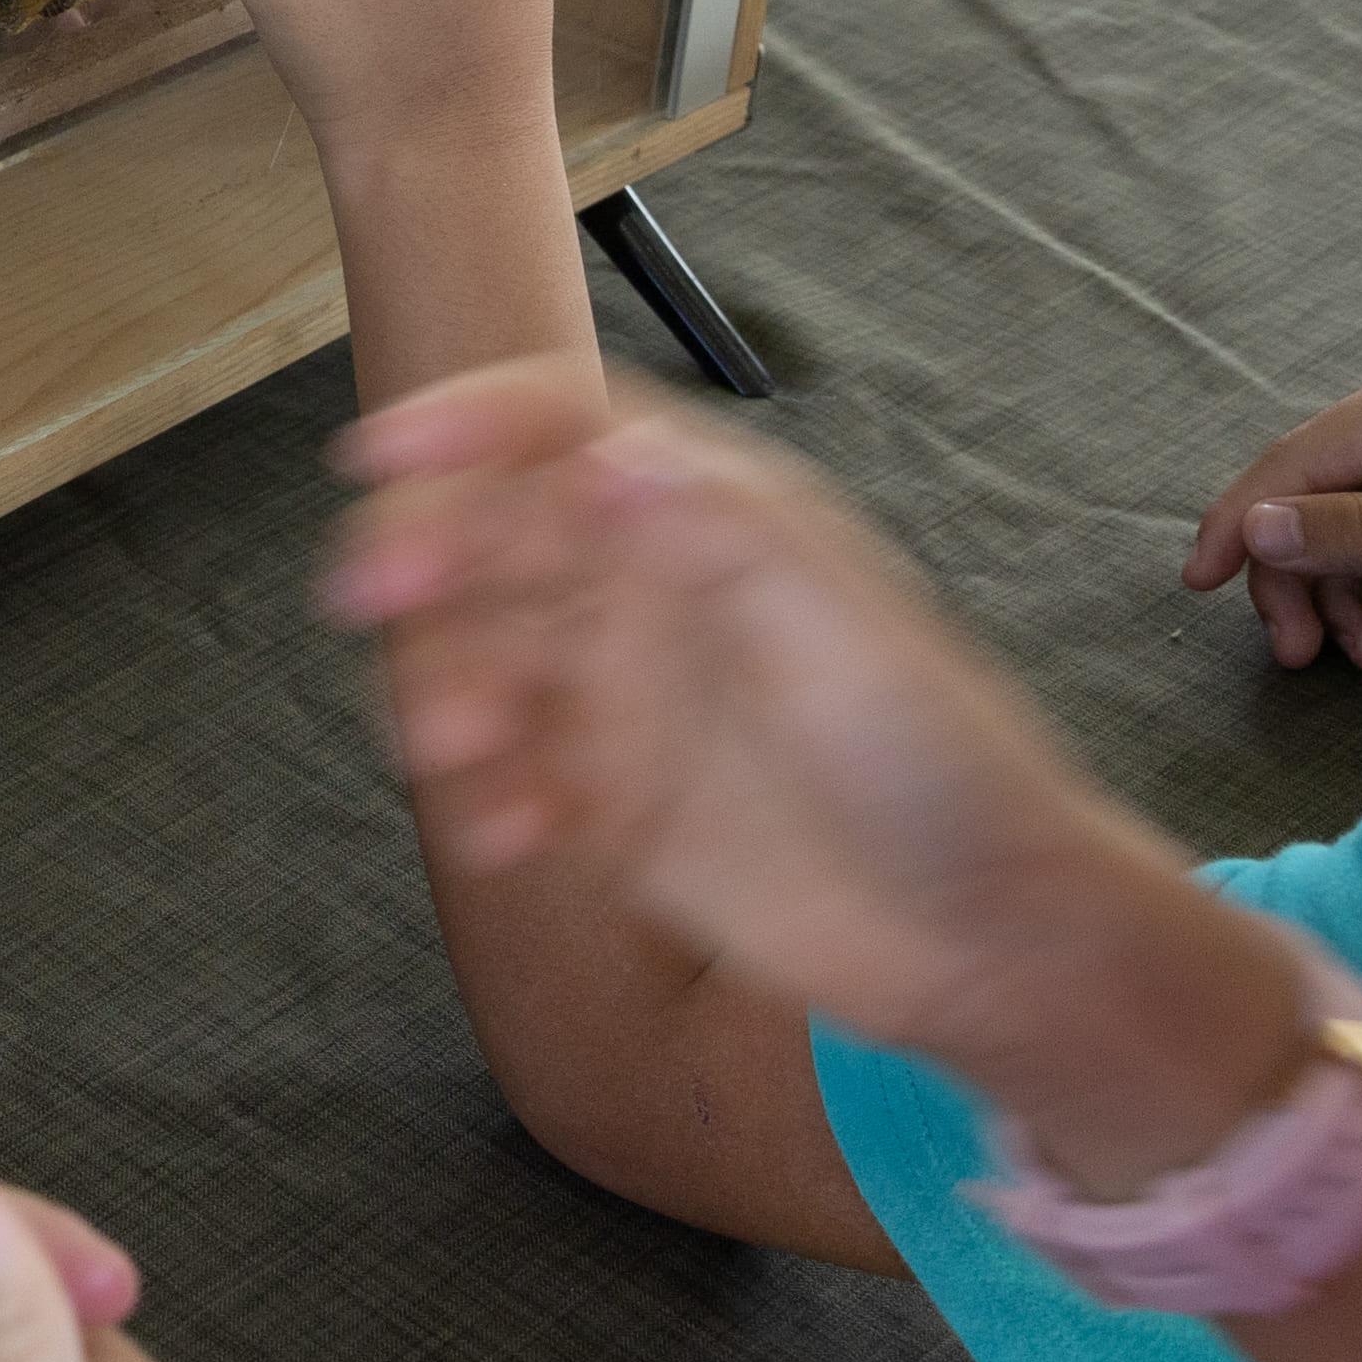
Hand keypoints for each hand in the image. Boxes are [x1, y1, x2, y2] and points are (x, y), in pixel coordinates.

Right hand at [330, 361, 1221, 1094]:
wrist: (991, 939)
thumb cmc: (941, 761)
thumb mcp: (841, 631)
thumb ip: (720, 538)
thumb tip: (603, 459)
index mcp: (710, 522)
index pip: (564, 431)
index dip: (468, 422)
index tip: (380, 453)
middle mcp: (652, 594)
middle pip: (494, 538)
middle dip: (420, 555)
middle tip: (370, 600)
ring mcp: (628, 700)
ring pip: (483, 659)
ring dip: (442, 685)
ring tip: (451, 749)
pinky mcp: (615, 804)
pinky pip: (512, 780)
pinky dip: (486, 798)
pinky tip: (507, 837)